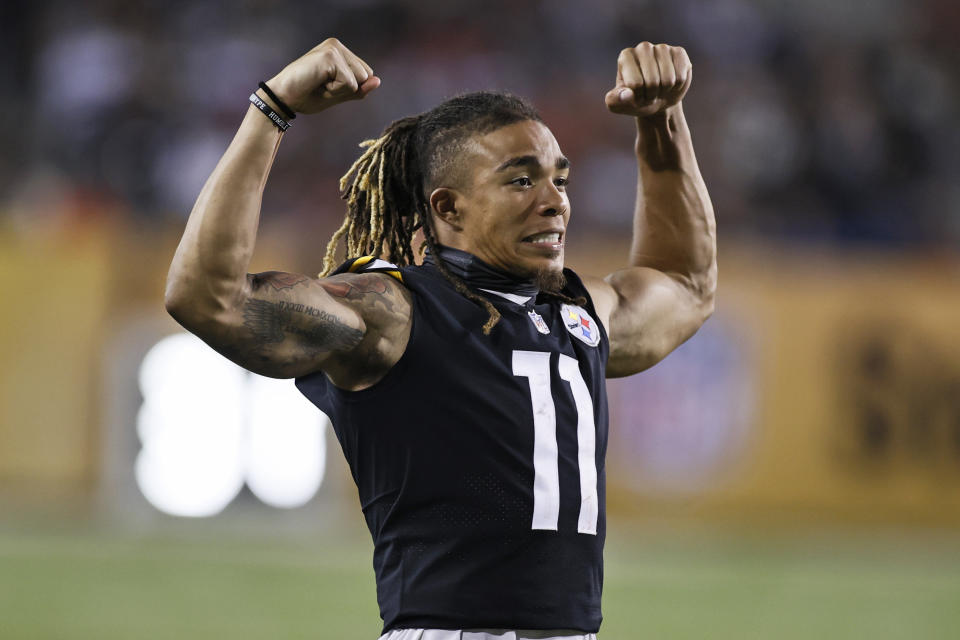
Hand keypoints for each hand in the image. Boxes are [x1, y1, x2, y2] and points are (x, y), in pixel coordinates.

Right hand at [265, 38, 379, 114]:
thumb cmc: (307, 95)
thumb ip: (359, 89)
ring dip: (340, 91)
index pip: (366, 75)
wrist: (284, 98)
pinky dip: (335, 91)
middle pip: (366, 76)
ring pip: (359, 80)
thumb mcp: (339, 95)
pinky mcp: (330, 56)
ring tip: (319, 84)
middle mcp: (338, 46)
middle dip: (346, 90)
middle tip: (322, 86)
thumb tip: (378, 81)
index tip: (327, 86)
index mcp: (341, 52)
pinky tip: (318, 83)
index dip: (350, 89)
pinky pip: (349, 83)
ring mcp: (334, 49)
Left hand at [605, 43, 691, 117]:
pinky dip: (677, 86)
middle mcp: (643, 47)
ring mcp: (662, 48)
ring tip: (659, 88)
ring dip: (665, 91)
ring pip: (668, 80)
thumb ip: (615, 101)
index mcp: (626, 56)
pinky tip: (672, 82)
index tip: (636, 94)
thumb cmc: (635, 100)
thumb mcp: (620, 105)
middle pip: (652, 82)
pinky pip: (681, 77)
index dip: (638, 96)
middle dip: (652, 94)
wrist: (656, 99)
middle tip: (649, 92)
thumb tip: (626, 95)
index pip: (635, 84)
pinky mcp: (679, 52)